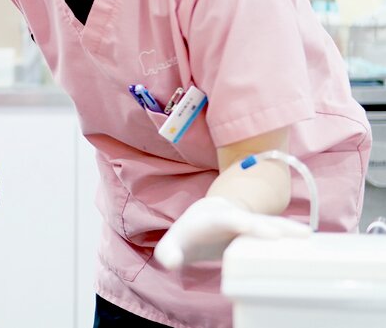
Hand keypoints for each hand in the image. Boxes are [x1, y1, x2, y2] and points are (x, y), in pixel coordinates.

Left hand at [154, 196, 310, 269]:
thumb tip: (169, 262)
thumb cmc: (188, 234)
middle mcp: (233, 215)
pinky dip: (291, 235)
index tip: (259, 230)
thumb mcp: (175, 242)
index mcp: (211, 217)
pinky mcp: (259, 228)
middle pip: (254, 218)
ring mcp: (248, 220)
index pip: (227, 219)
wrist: (203, 218)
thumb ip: (169, 251)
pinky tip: (309, 244)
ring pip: (269, 221)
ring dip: (288, 228)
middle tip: (294, 234)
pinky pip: (276, 230)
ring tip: (308, 235)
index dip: (243, 223)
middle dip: (272, 225)